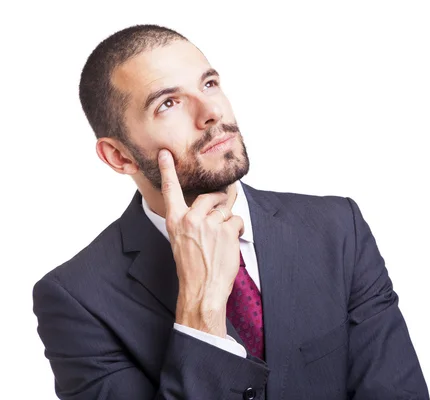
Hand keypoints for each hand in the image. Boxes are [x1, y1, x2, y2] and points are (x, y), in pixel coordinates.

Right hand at [158, 149, 243, 336]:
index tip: (166, 154)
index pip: (171, 191)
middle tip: (221, 216)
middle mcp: (190, 219)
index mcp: (175, 221)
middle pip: (211, 196)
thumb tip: (209, 205)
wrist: (202, 290)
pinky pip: (237, 220)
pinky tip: (229, 244)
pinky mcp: (226, 230)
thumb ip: (190, 221)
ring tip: (222, 239)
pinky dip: (238, 230)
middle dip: (220, 203)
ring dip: (229, 220)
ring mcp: (209, 223)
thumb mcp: (181, 241)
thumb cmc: (192, 268)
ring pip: (226, 208)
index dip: (168, 171)